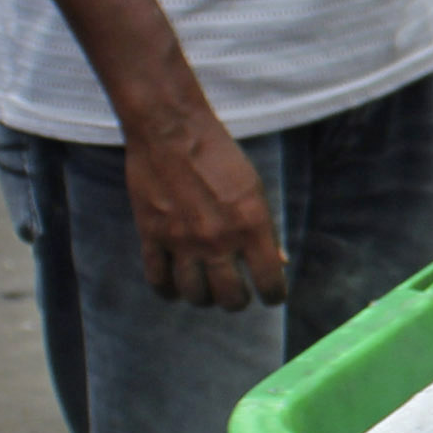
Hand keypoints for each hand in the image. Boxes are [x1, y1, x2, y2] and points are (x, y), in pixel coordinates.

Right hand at [127, 107, 287, 308]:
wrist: (171, 131)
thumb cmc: (219, 156)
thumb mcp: (254, 188)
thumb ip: (266, 229)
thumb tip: (280, 262)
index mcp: (251, 225)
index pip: (269, 282)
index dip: (274, 295)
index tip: (271, 295)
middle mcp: (218, 239)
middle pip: (230, 298)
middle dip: (237, 301)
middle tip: (236, 294)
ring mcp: (182, 240)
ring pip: (194, 295)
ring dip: (203, 297)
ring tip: (206, 289)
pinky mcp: (152, 236)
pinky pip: (158, 280)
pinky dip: (167, 290)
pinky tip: (175, 287)